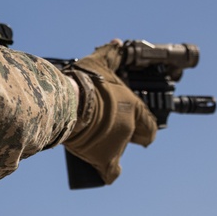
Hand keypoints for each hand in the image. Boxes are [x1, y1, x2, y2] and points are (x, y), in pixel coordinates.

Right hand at [62, 40, 157, 183]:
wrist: (67, 102)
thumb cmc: (84, 81)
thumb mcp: (99, 62)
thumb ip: (111, 54)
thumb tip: (117, 42)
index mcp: (133, 107)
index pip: (149, 123)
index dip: (144, 124)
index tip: (136, 124)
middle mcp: (129, 128)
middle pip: (136, 138)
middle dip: (128, 135)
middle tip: (112, 129)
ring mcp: (118, 146)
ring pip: (120, 153)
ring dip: (111, 149)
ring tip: (94, 141)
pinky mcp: (104, 160)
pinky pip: (111, 173)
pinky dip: (106, 173)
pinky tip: (100, 170)